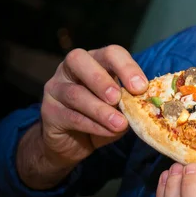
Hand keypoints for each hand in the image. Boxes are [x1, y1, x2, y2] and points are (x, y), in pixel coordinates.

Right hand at [40, 45, 146, 166]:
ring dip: (100, 109)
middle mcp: (71, 68)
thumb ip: (131, 102)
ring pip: (74, 93)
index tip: (141, 87)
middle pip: (79, 60)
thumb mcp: (121, 108)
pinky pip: (70, 116)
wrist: (75, 143)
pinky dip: (92, 125)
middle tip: (119, 98)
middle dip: (101, 79)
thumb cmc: (103, 118)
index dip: (126, 67)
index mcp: (95, 60)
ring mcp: (56, 87)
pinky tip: (108, 131)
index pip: (110, 53)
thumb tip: (147, 104)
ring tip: (119, 124)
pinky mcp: (48, 111)